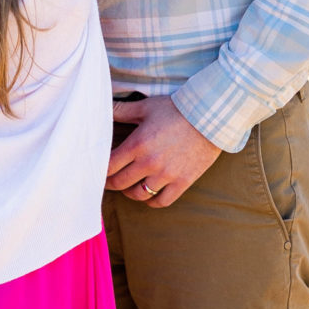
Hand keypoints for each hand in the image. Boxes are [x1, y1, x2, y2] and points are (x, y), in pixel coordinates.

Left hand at [104, 94, 219, 208]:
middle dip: (111, 183)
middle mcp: (149, 163)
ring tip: (129, 186)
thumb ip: (122, 110)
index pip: (109, 166)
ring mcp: (166, 175)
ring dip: (130, 192)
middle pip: (120, 183)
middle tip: (110, 180)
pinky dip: (152, 201)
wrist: (210, 117)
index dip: (100, 170)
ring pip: (138, 195)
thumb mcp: (145, 107)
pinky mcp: (182, 182)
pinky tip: (149, 194)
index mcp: (137, 144)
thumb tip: (102, 107)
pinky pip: (161, 201)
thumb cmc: (176, 109)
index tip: (99, 169)